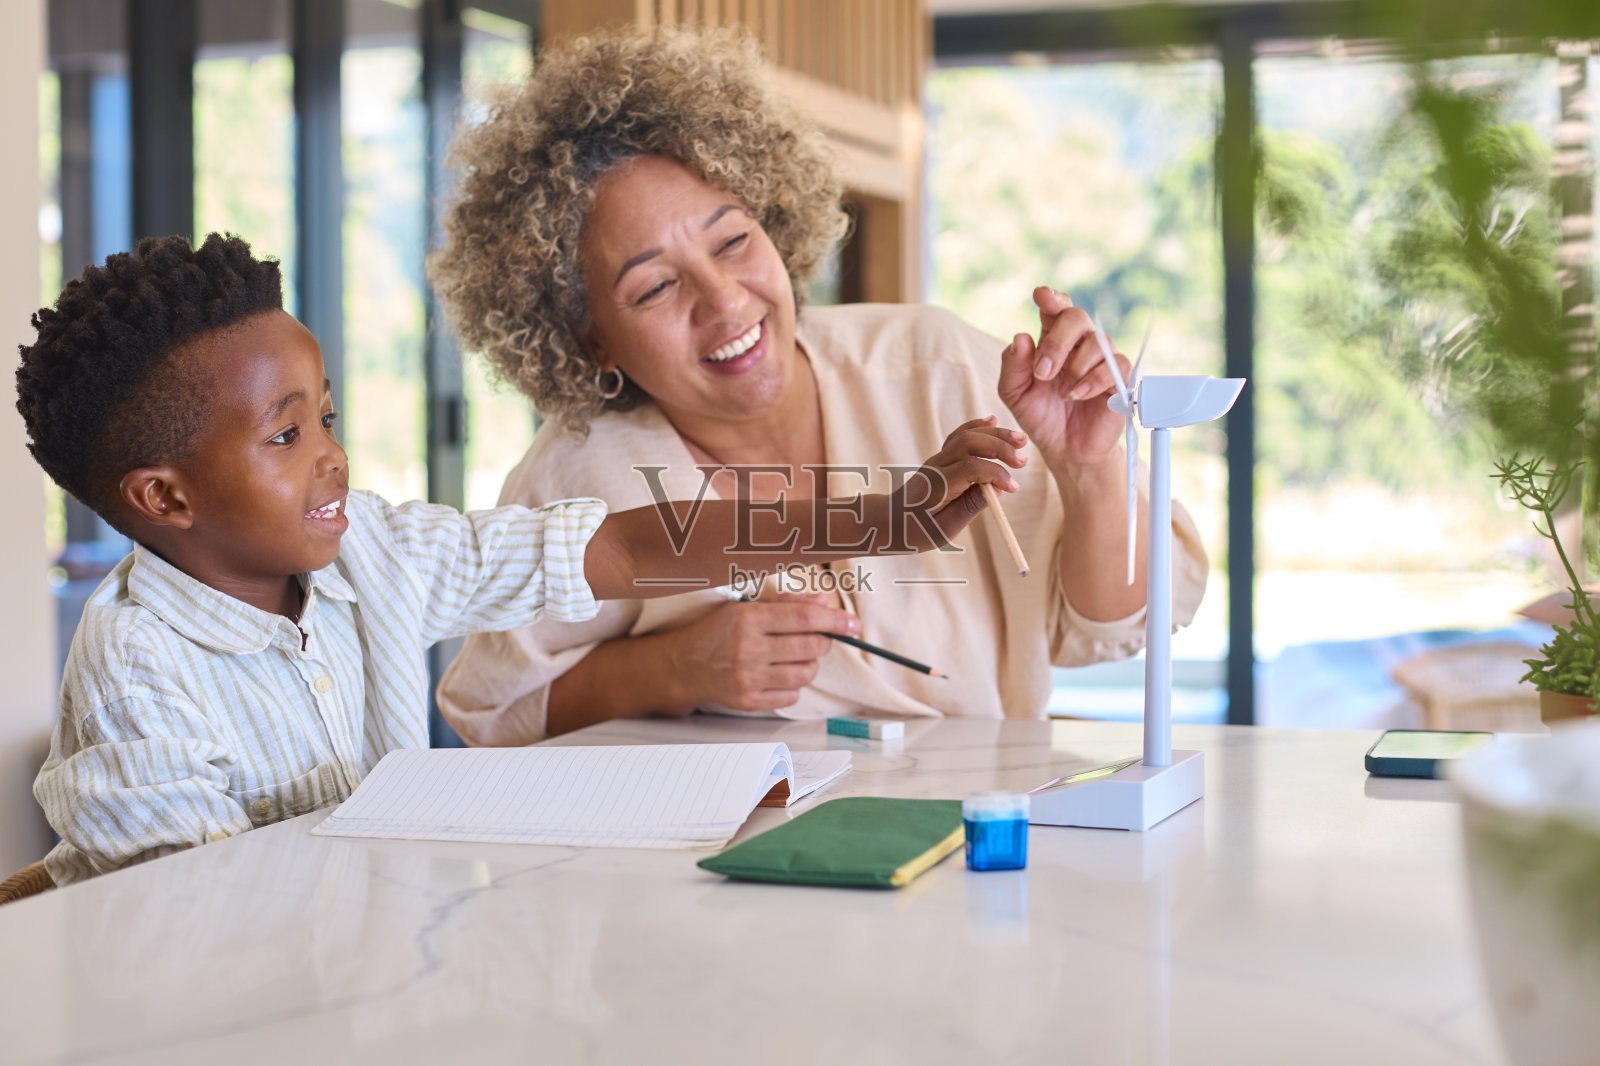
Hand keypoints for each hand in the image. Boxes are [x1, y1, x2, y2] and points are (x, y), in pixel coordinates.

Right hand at [666, 593, 856, 710]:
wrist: (683, 665)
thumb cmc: (719, 632)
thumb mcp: (747, 607)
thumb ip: (788, 603)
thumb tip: (824, 604)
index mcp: (748, 618)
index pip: (803, 618)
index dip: (835, 621)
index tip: (853, 624)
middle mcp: (747, 648)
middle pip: (811, 647)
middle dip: (822, 642)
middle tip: (814, 639)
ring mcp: (747, 678)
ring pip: (806, 673)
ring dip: (809, 664)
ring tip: (793, 657)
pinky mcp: (747, 701)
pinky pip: (792, 695)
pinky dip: (793, 685)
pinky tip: (777, 674)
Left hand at [896, 416, 1027, 546]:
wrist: (891, 520)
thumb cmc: (916, 530)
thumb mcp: (944, 529)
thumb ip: (969, 508)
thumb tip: (996, 490)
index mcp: (936, 486)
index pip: (970, 468)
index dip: (995, 474)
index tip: (1013, 488)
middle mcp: (935, 466)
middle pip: (969, 443)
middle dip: (999, 447)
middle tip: (1023, 461)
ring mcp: (937, 459)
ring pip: (966, 435)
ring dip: (995, 434)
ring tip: (1021, 439)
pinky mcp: (941, 457)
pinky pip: (959, 436)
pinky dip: (976, 426)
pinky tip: (993, 420)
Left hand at [998, 286, 1131, 474]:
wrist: (1064, 450)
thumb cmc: (1041, 417)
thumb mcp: (1015, 394)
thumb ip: (1012, 366)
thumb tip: (1021, 337)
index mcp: (1052, 340)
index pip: (1056, 308)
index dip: (1052, 298)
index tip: (1042, 296)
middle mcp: (1078, 344)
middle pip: (1076, 317)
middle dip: (1057, 342)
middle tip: (1042, 372)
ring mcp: (1100, 360)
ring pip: (1098, 340)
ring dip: (1075, 367)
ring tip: (1063, 395)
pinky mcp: (1120, 379)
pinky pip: (1116, 364)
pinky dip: (1095, 379)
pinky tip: (1078, 395)